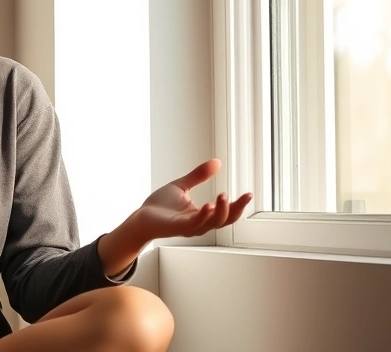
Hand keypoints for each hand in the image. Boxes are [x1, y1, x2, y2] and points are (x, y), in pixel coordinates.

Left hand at [135, 159, 252, 240]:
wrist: (140, 217)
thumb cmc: (159, 206)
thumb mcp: (182, 186)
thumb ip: (198, 176)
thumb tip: (217, 162)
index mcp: (202, 215)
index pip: (226, 213)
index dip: (238, 205)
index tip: (249, 194)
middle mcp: (199, 223)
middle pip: (225, 220)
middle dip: (237, 209)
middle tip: (245, 196)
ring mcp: (190, 227)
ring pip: (213, 223)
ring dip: (221, 210)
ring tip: (223, 195)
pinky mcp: (178, 227)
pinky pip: (195, 224)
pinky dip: (203, 216)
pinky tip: (208, 206)